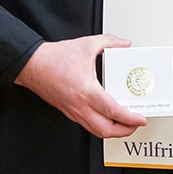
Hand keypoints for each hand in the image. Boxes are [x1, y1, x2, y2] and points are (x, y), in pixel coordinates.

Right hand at [14, 34, 145, 138]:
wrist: (32, 65)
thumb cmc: (54, 58)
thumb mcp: (86, 45)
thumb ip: (109, 42)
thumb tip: (124, 44)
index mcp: (86, 90)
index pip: (113, 111)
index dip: (130, 118)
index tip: (140, 118)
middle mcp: (79, 106)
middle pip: (105, 130)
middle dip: (124, 131)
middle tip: (135, 124)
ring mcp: (73, 111)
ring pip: (96, 131)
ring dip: (112, 131)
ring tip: (124, 124)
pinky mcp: (68, 112)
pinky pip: (87, 125)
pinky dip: (101, 125)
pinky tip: (107, 117)